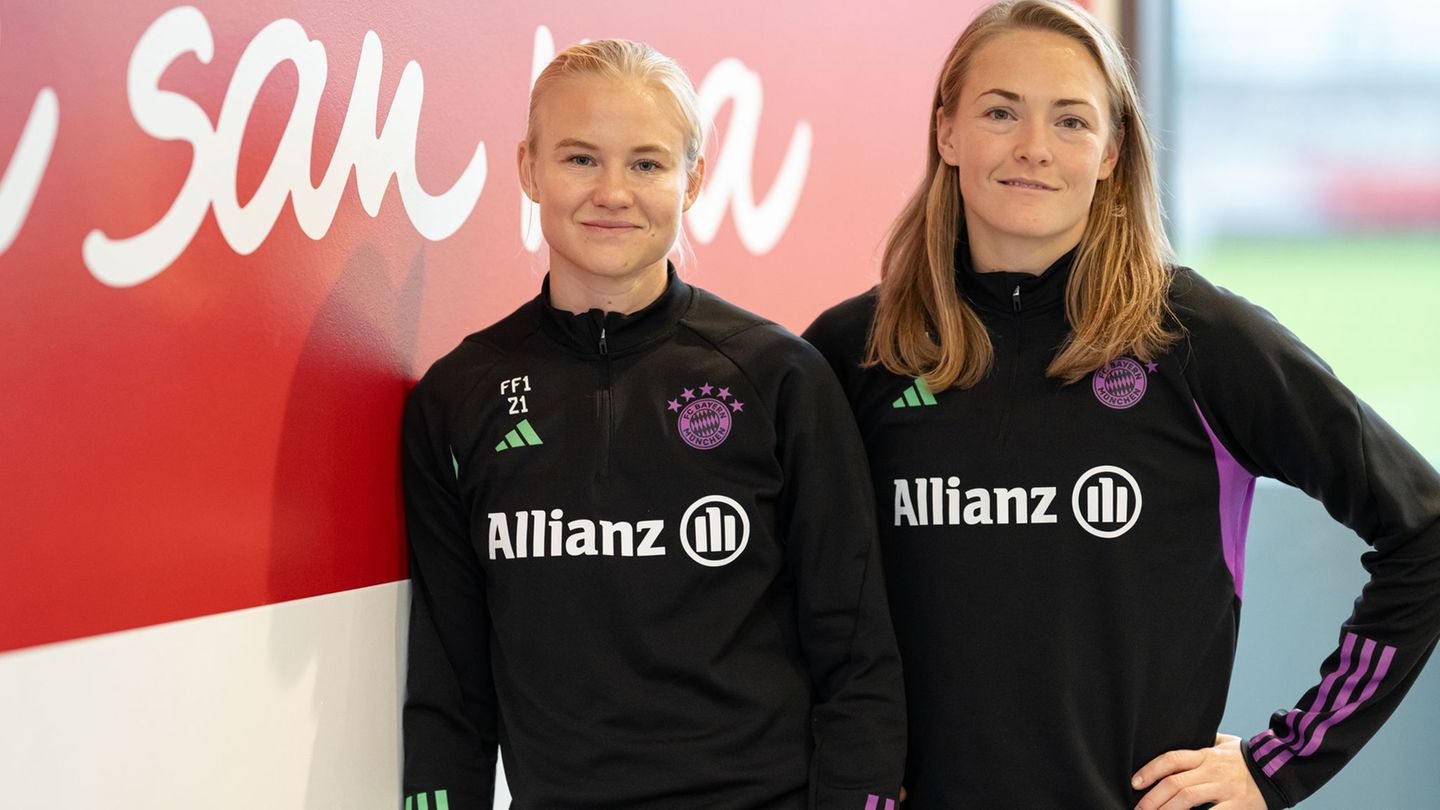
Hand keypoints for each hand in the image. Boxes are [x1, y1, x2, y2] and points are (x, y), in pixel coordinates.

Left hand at [1131, 733, 1265, 809]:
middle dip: (1152, 798)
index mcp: (1206, 755)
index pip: (1171, 759)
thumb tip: (1183, 735)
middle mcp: (1212, 770)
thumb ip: (1204, 742)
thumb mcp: (1225, 744)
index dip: (1150, 770)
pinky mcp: (1237, 806)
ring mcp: (1224, 789)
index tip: (1135, 782)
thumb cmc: (1247, 759)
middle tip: (1139, 809)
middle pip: (1175, 783)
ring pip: (1187, 799)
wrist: (1280, 771)